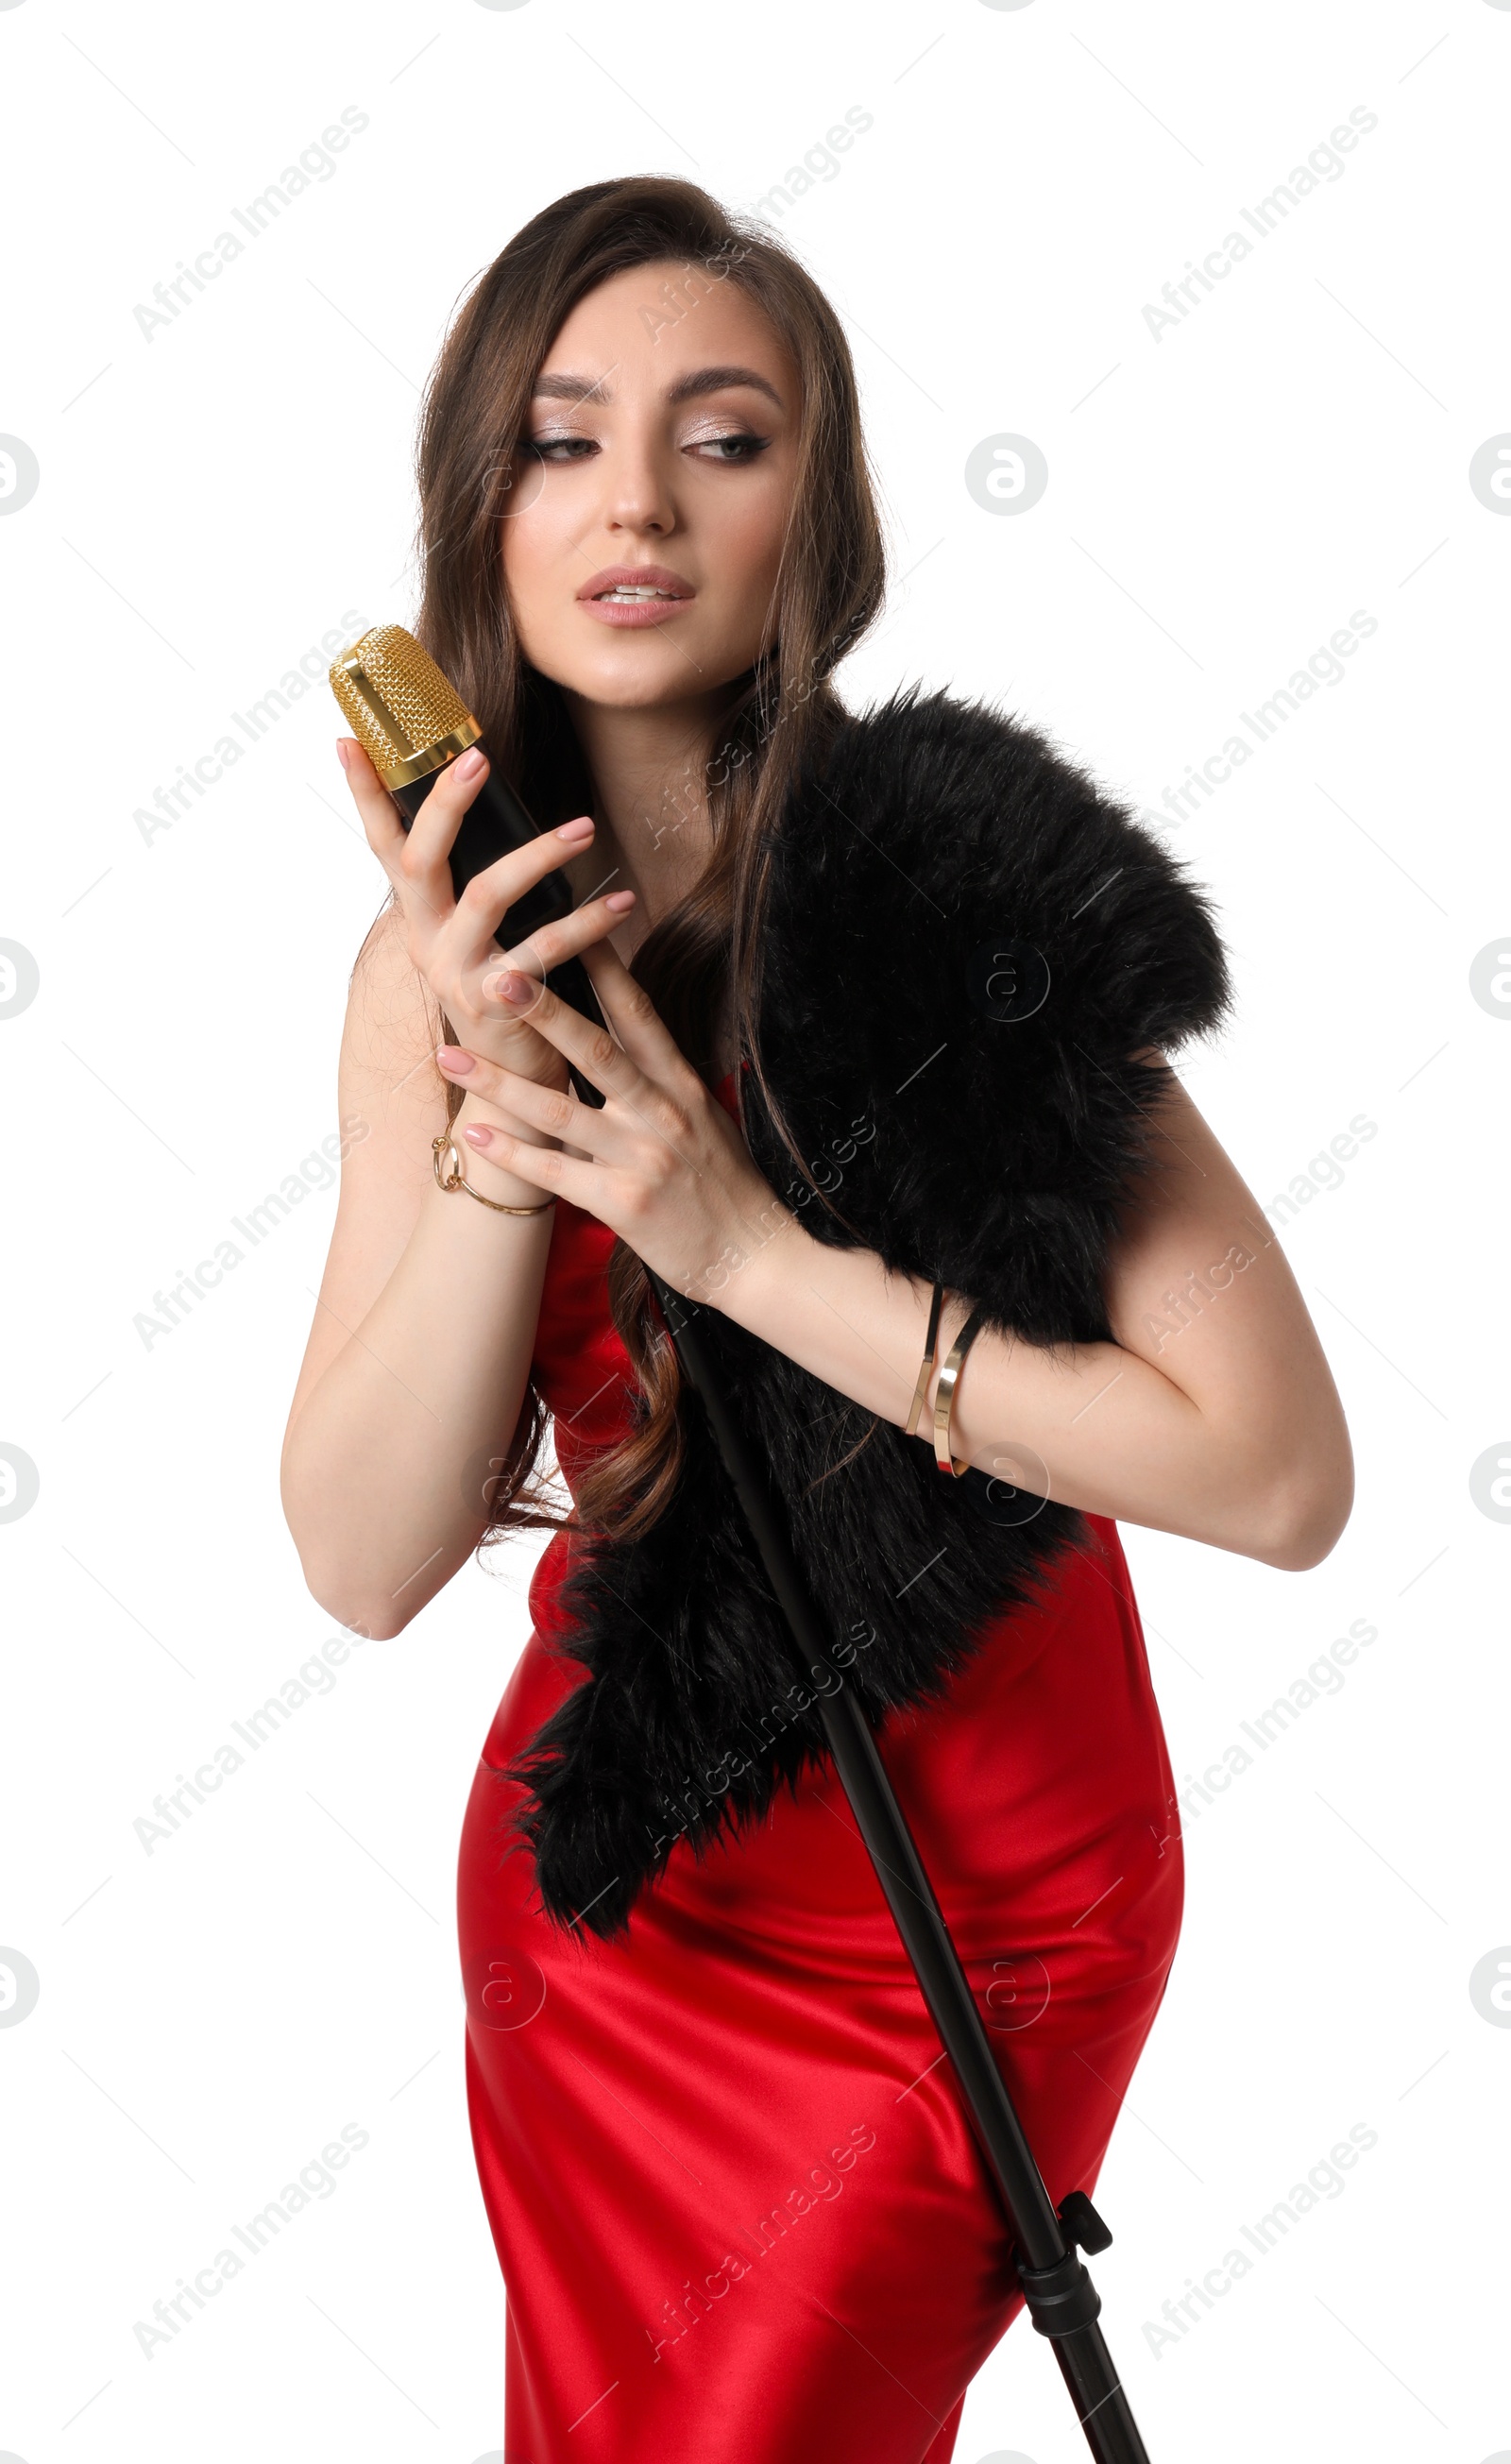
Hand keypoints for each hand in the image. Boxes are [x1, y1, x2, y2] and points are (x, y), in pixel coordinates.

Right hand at [337, 737, 633, 1100]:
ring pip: (487, 895)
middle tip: (477, 758)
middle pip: (419, 860)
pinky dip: (587, 925)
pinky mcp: (496, 1004)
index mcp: (420, 916)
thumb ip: (480, 887)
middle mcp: (426, 941)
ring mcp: (455, 973)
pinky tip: (620, 905)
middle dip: (444, 804)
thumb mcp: (484, 937)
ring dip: (539, 855)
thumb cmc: (509, 997)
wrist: (514, 1087)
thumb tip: (502, 819)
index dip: (365, 795)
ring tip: (585, 829)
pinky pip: (543, 951)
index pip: (384, 844)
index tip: (348, 740)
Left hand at [433, 940, 788, 1297]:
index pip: (637, 1014)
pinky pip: (556, 1174)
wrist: (754, 1256)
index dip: (602, 967)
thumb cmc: (725, 1187)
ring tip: (451, 1056)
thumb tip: (622, 1041)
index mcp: (680, 1084)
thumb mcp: (704, 1119)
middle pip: (594, 1049)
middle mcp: (662, 1112)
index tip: (566, 926)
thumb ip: (661, 1082)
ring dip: (500, 1083)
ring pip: (560, 1111)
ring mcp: (641, 1158)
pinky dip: (511, 1153)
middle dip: (541, 1012)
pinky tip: (471, 1134)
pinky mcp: (623, 1204)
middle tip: (494, 976)